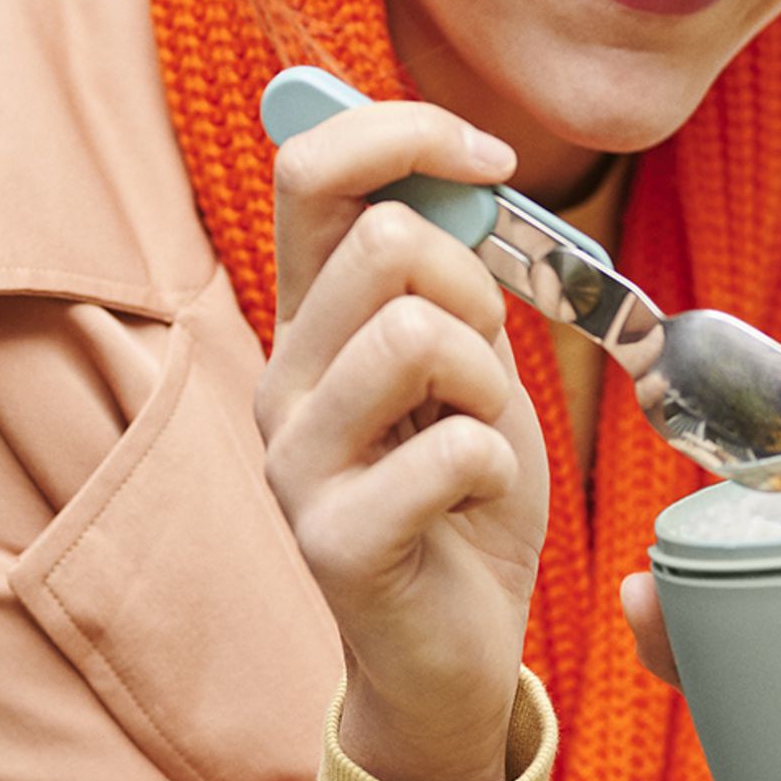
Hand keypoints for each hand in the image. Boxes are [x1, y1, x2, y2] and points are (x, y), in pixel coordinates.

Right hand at [256, 100, 551, 780]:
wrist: (452, 649)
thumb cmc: (462, 492)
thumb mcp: (470, 360)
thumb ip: (452, 273)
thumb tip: (457, 166)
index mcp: (311, 319)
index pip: (311, 167)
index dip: (406, 131)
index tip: (491, 158)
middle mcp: (283, 377)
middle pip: (383, 239)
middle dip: (475, 287)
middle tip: (482, 365)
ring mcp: (296, 461)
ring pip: (416, 334)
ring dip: (488, 384)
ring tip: (477, 437)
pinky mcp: (333, 540)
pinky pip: (453, 450)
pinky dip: (497, 466)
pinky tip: (474, 502)